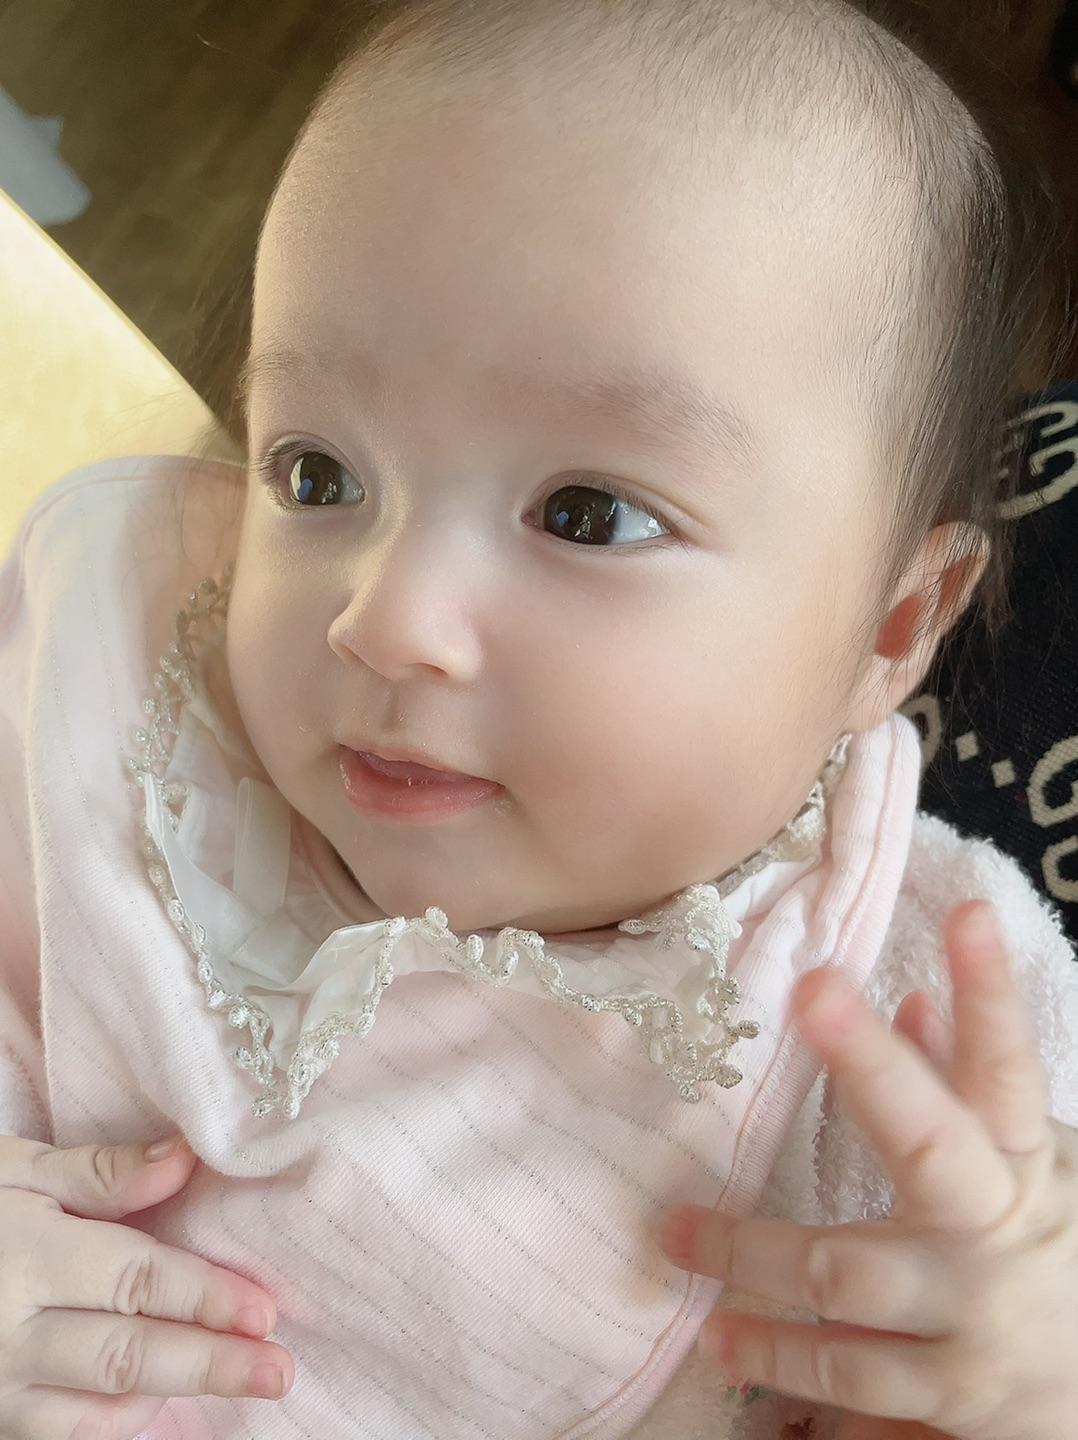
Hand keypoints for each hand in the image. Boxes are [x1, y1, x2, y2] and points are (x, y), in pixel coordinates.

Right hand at [0, 1132, 293, 1437]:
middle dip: (209, 1362)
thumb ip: (100, 1172)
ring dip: (173, 1399)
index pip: (135, 1280)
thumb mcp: (12, 1170)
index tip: (266, 1310)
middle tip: (278, 1370)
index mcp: (27, 1255)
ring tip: (242, 1386)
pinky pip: (59, 1437)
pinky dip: (116, 1426)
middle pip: (126, 1354)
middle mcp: (10, 1333)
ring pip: (95, 1409)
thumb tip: (186, 1158)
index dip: (205, 1296)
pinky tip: (162, 1406)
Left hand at [654, 900, 1077, 1439]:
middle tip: (815, 992)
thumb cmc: (1045, 1251)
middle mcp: (995, 1232)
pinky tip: (724, 1342)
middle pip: (930, 1145)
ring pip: (851, 1278)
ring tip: (677, 1237)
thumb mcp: (1028, 1170)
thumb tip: (911, 1001)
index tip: (967, 913)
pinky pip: (853, 1382)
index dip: (992, 995)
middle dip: (876, 1068)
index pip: (1008, 1068)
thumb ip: (966, 1091)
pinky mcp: (949, 1401)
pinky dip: (785, 1366)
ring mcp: (974, 1321)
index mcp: (1022, 1166)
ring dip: (758, 1257)